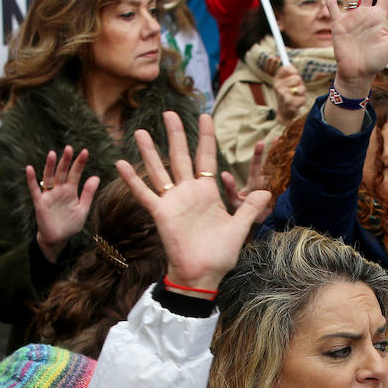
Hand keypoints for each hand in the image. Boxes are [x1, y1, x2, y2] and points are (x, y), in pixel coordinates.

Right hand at [26, 146, 100, 263]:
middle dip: (65, 161)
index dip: (79, 163)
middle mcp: (59, 190)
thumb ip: (88, 194)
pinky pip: (34, 190)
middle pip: (62, 172)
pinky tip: (30, 168)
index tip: (85, 151)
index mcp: (71, 191)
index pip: (75, 173)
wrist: (58, 239)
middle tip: (69, 148)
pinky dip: (31, 180)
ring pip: (49, 177)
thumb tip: (96, 177)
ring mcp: (49, 195)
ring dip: (50, 166)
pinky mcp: (40, 203)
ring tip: (52, 154)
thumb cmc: (70, 224)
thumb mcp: (82, 209)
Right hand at [116, 112, 269, 293]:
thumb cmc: (220, 255)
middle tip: (170, 112)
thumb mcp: (239, 227)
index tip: (205, 116)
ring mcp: (173, 201)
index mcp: (208, 192)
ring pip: (159, 170)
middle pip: (181, 156)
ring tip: (139, 131)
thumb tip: (268, 191)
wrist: (203, 275)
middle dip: (176, 134)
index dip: (206, 137)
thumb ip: (249, 207)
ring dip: (149, 151)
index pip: (206, 157)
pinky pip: (144, 193)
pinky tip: (119, 163)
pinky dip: (132, 180)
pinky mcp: (161, 213)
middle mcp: (188, 192)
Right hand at [271, 65, 307, 125]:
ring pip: (301, 88)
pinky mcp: (289, 104)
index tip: (295, 74)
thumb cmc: (287, 96)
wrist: (284, 114)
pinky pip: (303, 98)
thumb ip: (289, 74)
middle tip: (296, 89)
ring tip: (296, 97)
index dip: (293, 70)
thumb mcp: (287, 84)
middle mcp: (278, 86)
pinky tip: (296, 104)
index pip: (285, 68)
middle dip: (300, 83)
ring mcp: (283, 95)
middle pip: (296, 78)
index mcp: (277, 80)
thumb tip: (290, 65)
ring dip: (302, 93)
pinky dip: (302, 101)